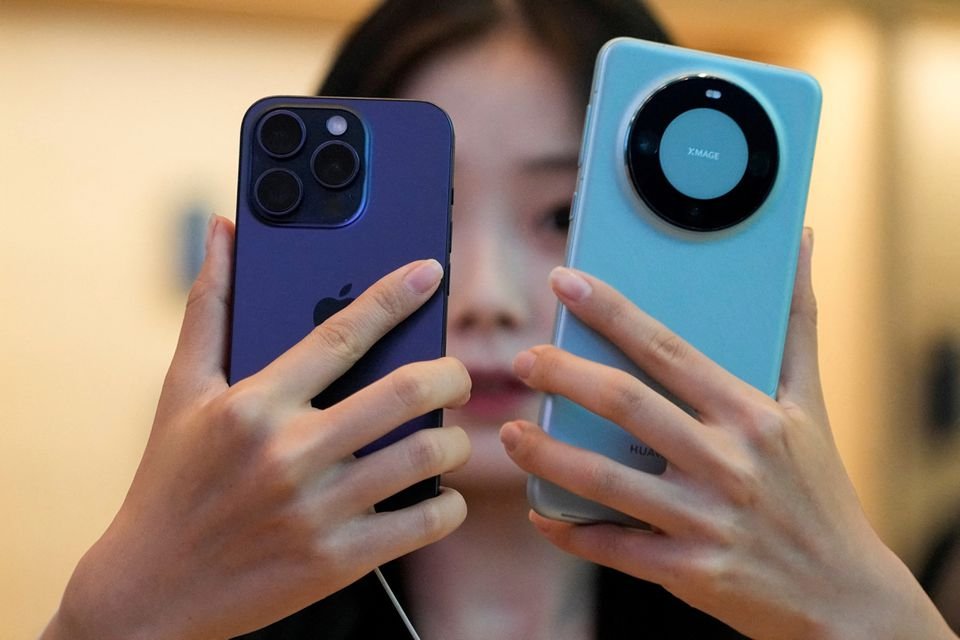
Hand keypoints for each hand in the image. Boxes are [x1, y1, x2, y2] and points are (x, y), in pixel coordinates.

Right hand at [43, 216, 471, 639]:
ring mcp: (317, 509)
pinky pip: (423, 523)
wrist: (149, 589)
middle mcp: (289, 452)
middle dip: (451, 375)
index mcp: (254, 405)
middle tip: (456, 376)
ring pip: (423, 454)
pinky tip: (440, 494)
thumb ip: (209, 306)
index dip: (393, 296)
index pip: (340, 333)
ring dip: (454, 440)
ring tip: (448, 435)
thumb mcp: (181, 391)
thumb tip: (224, 231)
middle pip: (404, 392)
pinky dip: (448, 504)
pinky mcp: (337, 561)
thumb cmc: (170, 482)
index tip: (429, 273)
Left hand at [501, 231, 953, 639]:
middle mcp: (727, 463)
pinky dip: (571, 531)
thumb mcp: (811, 404)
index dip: (611, 312)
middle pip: (626, 405)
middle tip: (524, 360)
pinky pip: (616, 547)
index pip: (667, 349)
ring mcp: (707, 520)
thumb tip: (803, 242)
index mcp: (751, 415)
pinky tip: (542, 513)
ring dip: (548, 455)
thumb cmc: (820, 490)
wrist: (846, 595)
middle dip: (564, 376)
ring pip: (606, 479)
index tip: (566, 283)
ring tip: (509, 435)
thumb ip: (797, 323)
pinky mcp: (692, 571)